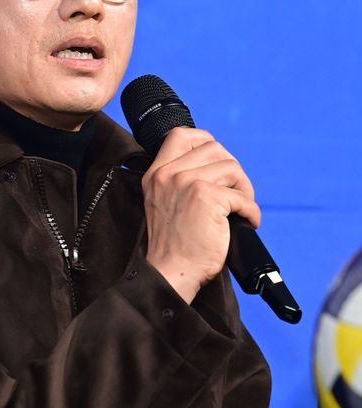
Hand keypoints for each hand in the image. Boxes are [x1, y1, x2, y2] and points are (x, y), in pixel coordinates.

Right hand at [142, 127, 260, 304]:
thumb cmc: (174, 244)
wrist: (172, 271)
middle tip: (235, 193)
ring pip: (232, 167)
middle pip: (214, 148)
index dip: (205, 141)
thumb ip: (180, 180)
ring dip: (244, 189)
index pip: (181, 135)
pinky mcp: (207, 197)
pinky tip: (248, 222)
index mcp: (156, 173)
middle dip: (232, 169)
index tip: (218, 162)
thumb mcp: (164, 202)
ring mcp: (187, 183)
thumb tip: (218, 165)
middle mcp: (169, 174)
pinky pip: (242, 196)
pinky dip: (251, 210)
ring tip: (240, 209)